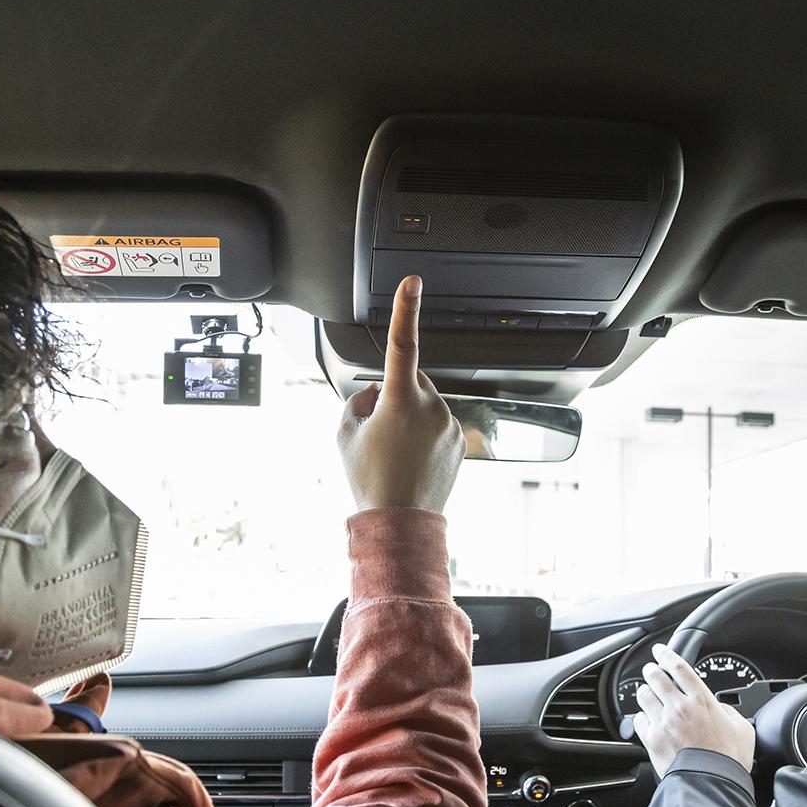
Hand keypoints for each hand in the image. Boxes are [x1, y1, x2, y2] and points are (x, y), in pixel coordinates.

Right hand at [338, 275, 464, 512]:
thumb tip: (374, 391)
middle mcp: (432, 407)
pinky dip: (426, 435)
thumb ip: (357, 400)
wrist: (401, 523)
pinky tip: (413, 460)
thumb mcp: (344, 434)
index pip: (402, 344)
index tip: (413, 282)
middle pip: (411, 381)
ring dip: (411, 417)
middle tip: (379, 431)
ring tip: (396, 452)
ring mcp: (450, 424)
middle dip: (396, 395)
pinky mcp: (461, 441)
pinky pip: (440, 424)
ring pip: (426, 404)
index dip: (405, 309)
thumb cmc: (370, 480)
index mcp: (401, 400)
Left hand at [634, 644, 755, 778]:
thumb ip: (730, 713)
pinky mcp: (651, 739)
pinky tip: (648, 720)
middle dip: (651, 670)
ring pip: (644, 695)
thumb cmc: (728, 760)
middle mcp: (679, 707)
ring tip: (649, 694)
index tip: (660, 651)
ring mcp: (663, 722)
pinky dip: (642, 717)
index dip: (666, 655)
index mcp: (702, 701)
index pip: (679, 667)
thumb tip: (722, 710)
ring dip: (645, 692)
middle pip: (656, 676)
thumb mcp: (742, 729)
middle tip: (651, 670)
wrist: (712, 784)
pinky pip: (639, 719)